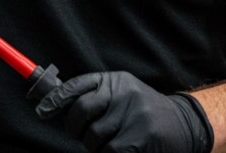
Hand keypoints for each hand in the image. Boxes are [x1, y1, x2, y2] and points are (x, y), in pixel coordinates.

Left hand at [36, 71, 212, 152]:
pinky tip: (120, 149)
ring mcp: (133, 115)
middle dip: (74, 128)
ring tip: (110, 142)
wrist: (184, 123)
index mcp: (115, 80)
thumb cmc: (144, 111)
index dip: (56, 98)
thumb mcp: (122, 94)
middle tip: (81, 134)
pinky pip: (109, 152)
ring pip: (93, 138)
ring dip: (95, 147)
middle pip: (80, 111)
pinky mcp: (140, 138)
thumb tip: (54, 106)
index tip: (41, 111)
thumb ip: (95, 96)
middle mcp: (123, 93)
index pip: (77, 85)